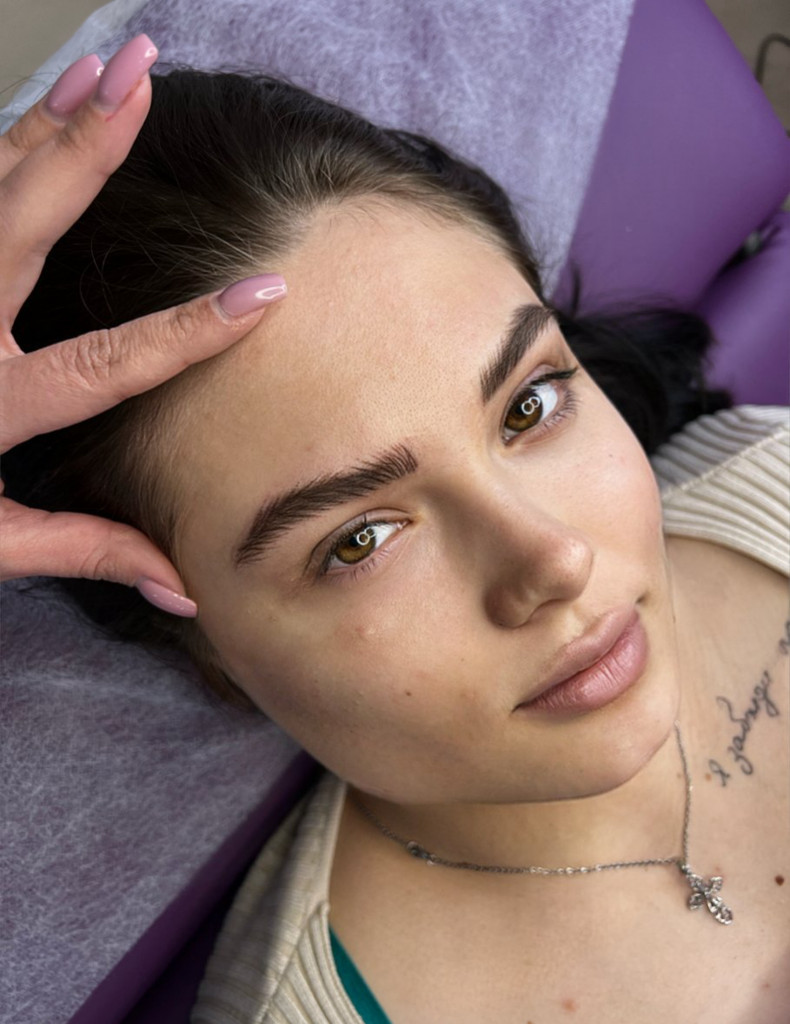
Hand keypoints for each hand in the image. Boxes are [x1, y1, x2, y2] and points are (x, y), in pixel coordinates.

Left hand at [0, 36, 286, 615]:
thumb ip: (82, 550)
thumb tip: (183, 589)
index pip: (109, 362)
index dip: (191, 330)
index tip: (265, 293)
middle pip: (27, 222)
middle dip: (93, 145)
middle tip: (141, 75)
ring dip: (48, 123)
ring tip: (103, 67)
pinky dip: (4, 146)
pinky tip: (34, 115)